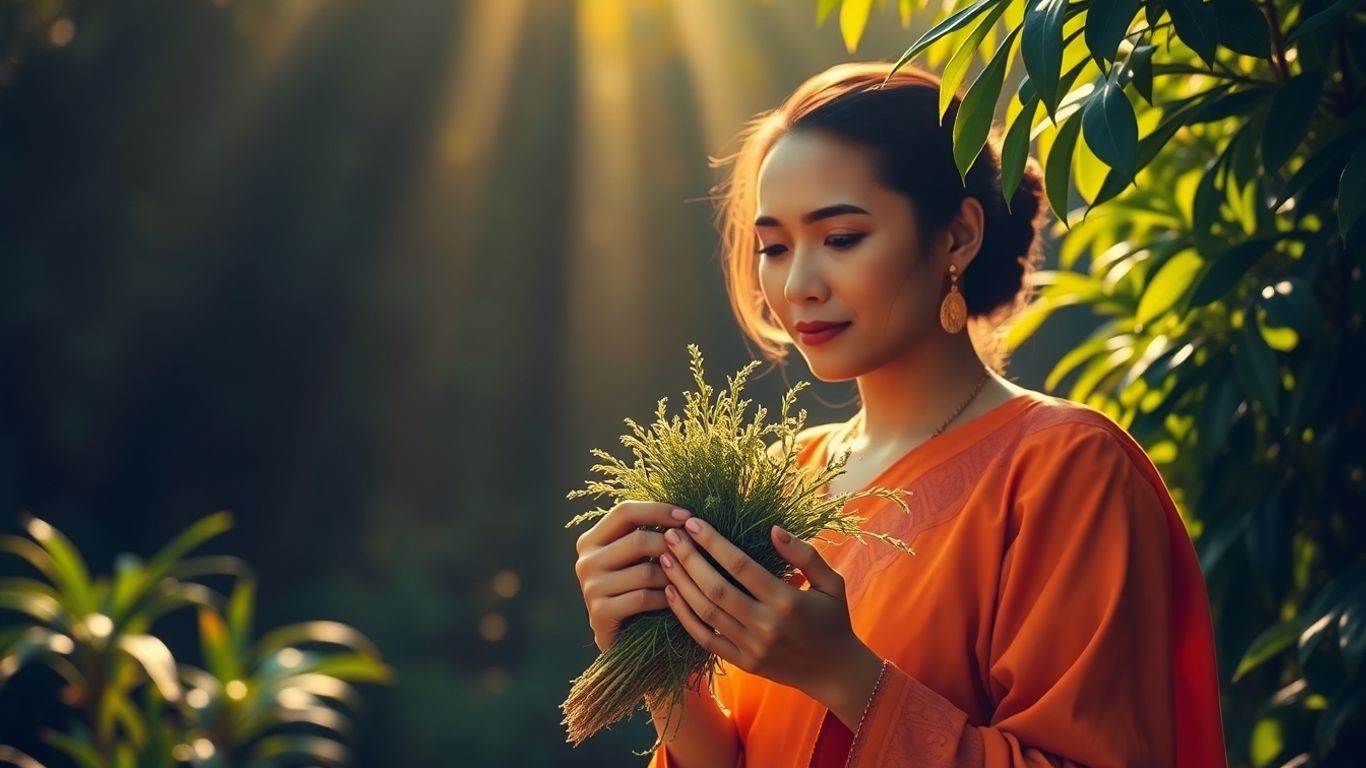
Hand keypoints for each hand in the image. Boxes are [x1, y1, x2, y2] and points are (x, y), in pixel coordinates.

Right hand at [573, 501, 692, 651]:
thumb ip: (649, 533)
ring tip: (691, 579)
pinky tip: (677, 600)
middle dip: (673, 545)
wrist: (625, 640)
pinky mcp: (599, 613)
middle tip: (698, 552)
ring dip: (674, 575)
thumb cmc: (638, 590)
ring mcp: (589, 588)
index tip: (688, 515)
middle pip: (637, 540)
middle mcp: (585, 561)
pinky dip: (666, 598)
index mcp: (592, 539)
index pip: (625, 511)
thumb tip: (687, 513)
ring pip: (645, 571)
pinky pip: (643, 598)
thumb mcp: (639, 558)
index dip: (658, 510)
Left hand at [658, 518, 881, 716]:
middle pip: (716, 587)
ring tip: (664, 558)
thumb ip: (805, 554)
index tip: (692, 522)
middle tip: (669, 534)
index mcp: (787, 600)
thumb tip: (774, 529)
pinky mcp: (743, 663)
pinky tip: (671, 594)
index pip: (740, 565)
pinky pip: (706, 639)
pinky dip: (685, 617)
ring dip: (682, 583)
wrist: (834, 672)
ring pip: (706, 612)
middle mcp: (766, 624)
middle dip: (688, 558)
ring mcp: (751, 646)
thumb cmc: (833, 620)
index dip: (713, 542)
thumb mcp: (832, 583)